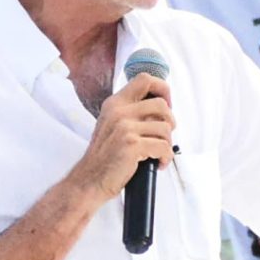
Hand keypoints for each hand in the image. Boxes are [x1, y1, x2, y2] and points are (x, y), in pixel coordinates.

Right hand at [73, 72, 176, 195]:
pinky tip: (158, 163)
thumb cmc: (105, 157)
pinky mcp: (132, 145)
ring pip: (165, 128)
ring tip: (158, 153)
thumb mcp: (113, 125)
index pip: (145, 79)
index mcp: (115, 103)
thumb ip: (132, 113)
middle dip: (170, 122)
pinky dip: (166, 157)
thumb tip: (162, 108)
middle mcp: (118, 111)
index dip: (162, 89)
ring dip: (167, 143)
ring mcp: (124, 127)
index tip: (166, 105)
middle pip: (161, 104)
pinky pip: (164, 147)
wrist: (89, 180)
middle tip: (164, 136)